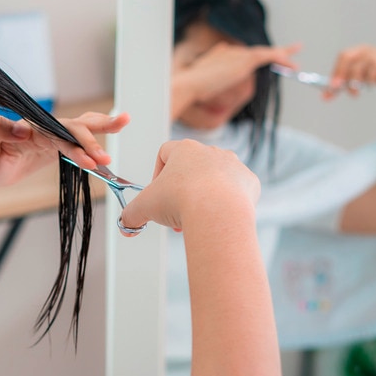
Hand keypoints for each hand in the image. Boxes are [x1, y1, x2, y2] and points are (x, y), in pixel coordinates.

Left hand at [0, 111, 129, 189]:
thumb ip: (3, 133)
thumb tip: (24, 130)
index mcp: (26, 128)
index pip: (55, 132)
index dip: (73, 144)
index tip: (88, 158)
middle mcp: (41, 128)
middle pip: (71, 127)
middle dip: (91, 138)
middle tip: (106, 155)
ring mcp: (48, 136)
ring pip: (77, 129)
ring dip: (100, 129)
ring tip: (123, 121)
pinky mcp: (53, 146)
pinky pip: (76, 140)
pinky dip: (93, 142)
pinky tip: (111, 136)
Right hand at [118, 139, 259, 234]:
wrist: (217, 212)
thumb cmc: (181, 201)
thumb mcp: (144, 207)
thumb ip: (131, 214)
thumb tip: (125, 225)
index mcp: (184, 149)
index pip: (165, 153)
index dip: (157, 175)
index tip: (157, 195)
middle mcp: (210, 152)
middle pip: (191, 169)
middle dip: (182, 192)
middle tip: (176, 213)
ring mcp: (233, 165)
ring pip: (214, 179)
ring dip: (204, 196)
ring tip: (196, 218)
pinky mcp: (249, 182)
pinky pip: (236, 190)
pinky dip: (226, 203)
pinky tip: (218, 216)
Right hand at [172, 41, 300, 118]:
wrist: (189, 86)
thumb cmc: (191, 91)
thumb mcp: (202, 86)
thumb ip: (211, 83)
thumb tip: (209, 91)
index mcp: (221, 54)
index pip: (242, 54)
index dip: (254, 57)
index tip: (263, 58)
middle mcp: (231, 51)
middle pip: (256, 53)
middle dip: (273, 53)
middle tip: (290, 52)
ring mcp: (238, 54)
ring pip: (265, 54)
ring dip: (282, 56)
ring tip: (295, 64)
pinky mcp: (245, 60)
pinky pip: (269, 57)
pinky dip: (281, 59)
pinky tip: (292, 66)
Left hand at [323, 44, 375, 98]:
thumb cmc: (373, 74)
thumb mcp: (355, 79)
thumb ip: (340, 87)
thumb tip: (324, 97)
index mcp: (357, 52)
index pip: (344, 56)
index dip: (337, 70)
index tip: (333, 86)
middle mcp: (366, 51)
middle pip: (350, 59)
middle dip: (345, 76)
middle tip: (343, 90)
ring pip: (363, 68)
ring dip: (359, 82)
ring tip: (360, 90)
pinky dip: (373, 81)